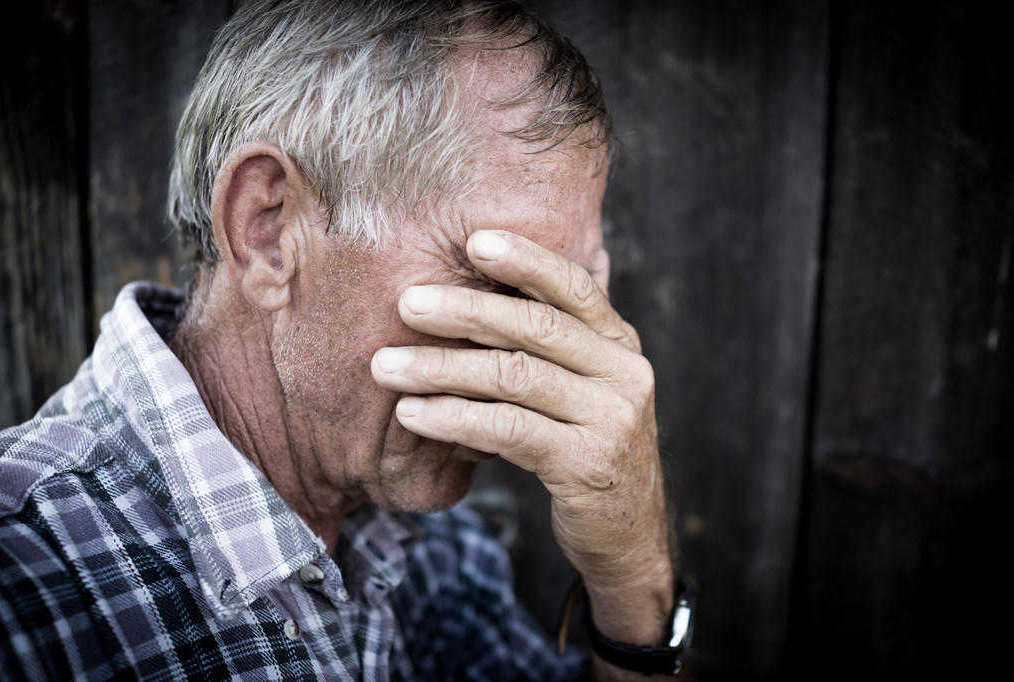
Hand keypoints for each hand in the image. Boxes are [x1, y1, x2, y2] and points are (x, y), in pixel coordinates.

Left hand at [371, 230, 674, 662]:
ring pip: (515, 378)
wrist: (627, 533)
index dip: (526, 260)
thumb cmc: (584, 448)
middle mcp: (623, 374)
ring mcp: (611, 419)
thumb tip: (483, 286)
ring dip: (442, 368)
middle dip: (466, 311)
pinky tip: (413, 413)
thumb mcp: (580, 389)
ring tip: (386, 366)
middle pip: (537, 328)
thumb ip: (548, 346)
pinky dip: (453, 418)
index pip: (574, 288)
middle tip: (406, 302)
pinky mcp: (588, 465)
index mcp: (618, 345)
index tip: (474, 240)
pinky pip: (508, 431)